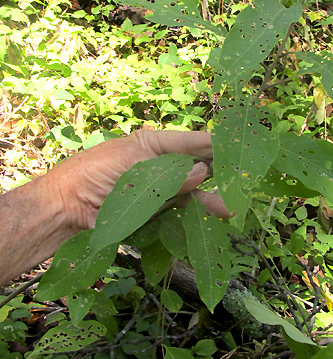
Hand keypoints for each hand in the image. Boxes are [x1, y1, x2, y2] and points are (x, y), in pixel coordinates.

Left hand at [51, 128, 229, 229]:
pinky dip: (194, 215)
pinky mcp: (151, 213)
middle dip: (217, 173)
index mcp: (151, 143)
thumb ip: (169, 173)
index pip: (189, 141)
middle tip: (241, 179)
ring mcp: (156, 190)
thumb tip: (202, 172)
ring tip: (228, 209)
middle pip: (194, 168)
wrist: (65, 209)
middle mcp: (157, 166)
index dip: (213, 143)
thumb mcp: (133, 166)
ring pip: (190, 192)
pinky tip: (210, 217)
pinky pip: (178, 211)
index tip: (238, 143)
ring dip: (208, 199)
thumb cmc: (93, 175)